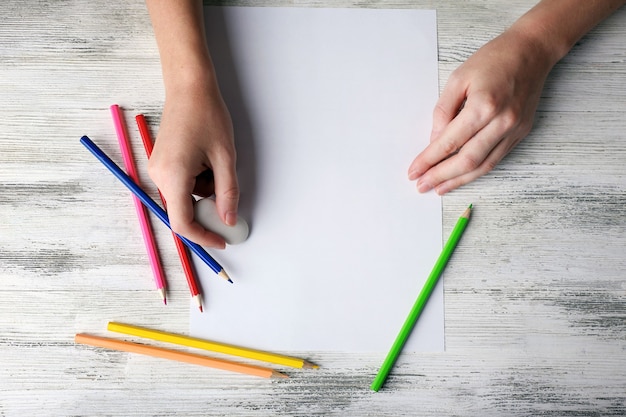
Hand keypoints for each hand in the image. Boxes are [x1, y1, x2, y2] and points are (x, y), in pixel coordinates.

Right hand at [148, 84, 238, 247]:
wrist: (189, 87)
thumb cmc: (206, 115)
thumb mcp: (225, 158)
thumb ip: (227, 193)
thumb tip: (229, 220)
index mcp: (173, 176)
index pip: (183, 223)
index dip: (203, 237)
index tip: (222, 240)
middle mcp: (159, 175)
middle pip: (184, 210)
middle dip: (208, 206)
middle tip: (228, 191)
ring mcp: (157, 168)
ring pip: (185, 196)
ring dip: (205, 190)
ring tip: (217, 162)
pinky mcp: (162, 163)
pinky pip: (181, 184)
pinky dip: (198, 180)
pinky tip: (206, 159)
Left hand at [408, 28, 555, 193]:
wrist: (531, 51)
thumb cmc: (493, 60)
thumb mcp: (457, 79)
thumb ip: (443, 112)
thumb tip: (434, 140)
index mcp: (483, 106)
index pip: (449, 142)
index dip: (429, 159)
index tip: (414, 171)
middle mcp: (502, 122)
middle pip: (466, 160)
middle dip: (440, 176)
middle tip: (421, 186)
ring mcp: (514, 130)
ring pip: (483, 166)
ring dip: (458, 181)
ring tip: (439, 189)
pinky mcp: (521, 133)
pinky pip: (495, 159)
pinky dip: (476, 171)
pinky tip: (461, 177)